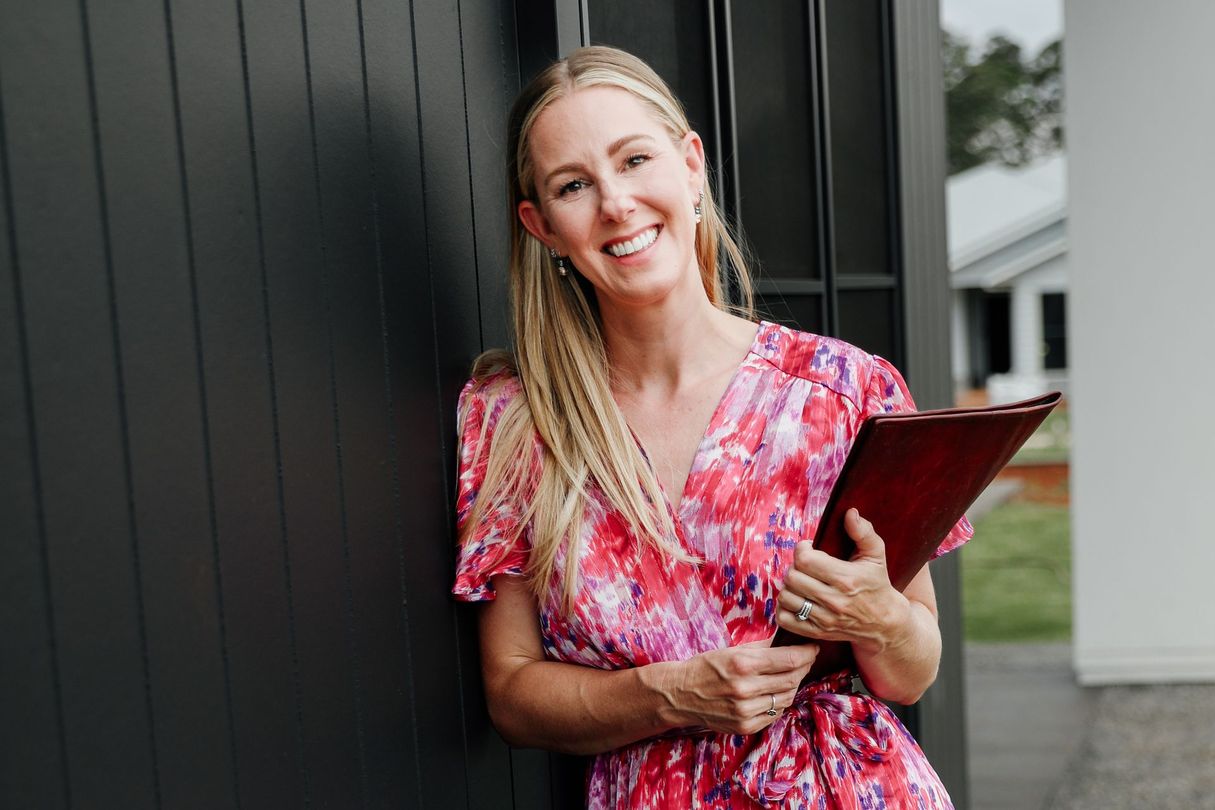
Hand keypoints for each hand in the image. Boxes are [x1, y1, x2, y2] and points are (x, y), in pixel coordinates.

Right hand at [653, 641, 818, 734]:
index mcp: (742, 664)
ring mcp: (746, 711)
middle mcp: (746, 689)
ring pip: (787, 698)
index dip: (807, 653)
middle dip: (804, 667)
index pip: (789, 660)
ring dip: (793, 685)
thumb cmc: (705, 667)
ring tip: (791, 675)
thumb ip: (761, 647)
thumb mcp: (731, 650)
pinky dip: (780, 702)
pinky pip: (775, 714)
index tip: (813, 647)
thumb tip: (787, 640)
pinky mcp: (745, 726)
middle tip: (806, 659)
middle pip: (792, 679)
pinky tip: (776, 692)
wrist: (679, 694)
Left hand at [775, 508, 912, 654]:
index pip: (805, 560)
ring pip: (786, 597)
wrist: (885, 623)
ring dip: (789, 586)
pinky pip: (785, 620)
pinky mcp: (818, 632)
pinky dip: (783, 608)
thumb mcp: (876, 555)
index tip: (810, 549)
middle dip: (795, 566)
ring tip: (801, 581)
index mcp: (847, 578)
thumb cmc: (878, 584)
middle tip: (805, 566)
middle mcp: (834, 601)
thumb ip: (863, 532)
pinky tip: (795, 599)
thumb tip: (850, 513)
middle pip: (793, 577)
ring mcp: (825, 619)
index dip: (802, 549)